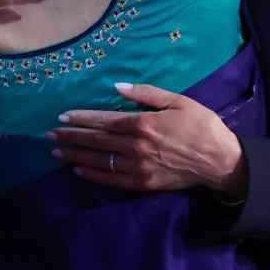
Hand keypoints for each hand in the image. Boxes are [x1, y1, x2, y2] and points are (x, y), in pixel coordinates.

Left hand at [46, 82, 246, 194]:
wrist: (219, 160)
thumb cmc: (201, 125)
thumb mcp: (178, 101)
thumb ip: (146, 93)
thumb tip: (118, 86)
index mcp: (143, 124)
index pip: (103, 121)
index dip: (81, 119)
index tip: (62, 117)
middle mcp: (136, 146)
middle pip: (96, 141)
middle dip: (71, 137)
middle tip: (49, 135)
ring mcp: (138, 167)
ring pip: (100, 161)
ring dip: (76, 156)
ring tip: (57, 152)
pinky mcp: (144, 183)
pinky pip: (112, 180)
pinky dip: (94, 175)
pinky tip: (79, 171)